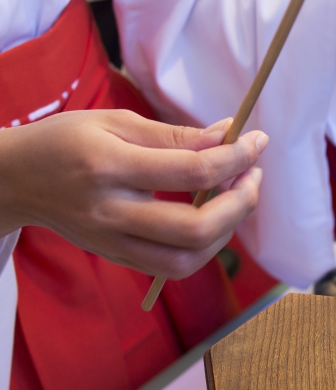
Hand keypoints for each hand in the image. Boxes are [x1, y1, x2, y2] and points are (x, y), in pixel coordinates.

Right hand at [0, 110, 268, 278]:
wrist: (17, 181)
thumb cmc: (66, 141)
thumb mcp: (117, 122)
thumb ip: (175, 135)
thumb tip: (228, 136)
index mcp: (109, 167)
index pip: (192, 170)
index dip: (236, 157)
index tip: (257, 141)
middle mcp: (111, 214)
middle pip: (195, 228)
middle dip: (241, 203)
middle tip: (253, 175)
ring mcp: (113, 244)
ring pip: (188, 259)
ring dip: (228, 230)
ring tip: (238, 197)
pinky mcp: (118, 259)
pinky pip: (173, 266)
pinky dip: (205, 246)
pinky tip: (214, 218)